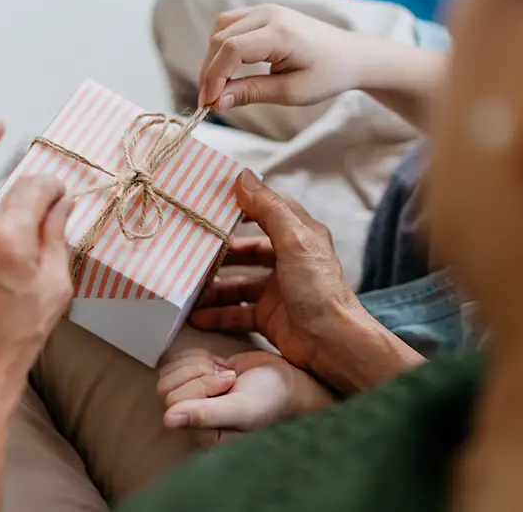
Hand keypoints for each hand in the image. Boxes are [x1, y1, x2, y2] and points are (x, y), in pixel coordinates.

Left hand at [157, 349, 332, 446]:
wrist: (290, 380)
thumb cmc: (271, 398)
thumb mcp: (241, 407)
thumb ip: (205, 414)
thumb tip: (168, 420)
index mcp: (201, 434)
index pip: (173, 402)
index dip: (201, 386)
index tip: (229, 385)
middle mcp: (193, 419)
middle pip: (166, 387)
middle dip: (200, 373)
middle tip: (228, 378)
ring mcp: (193, 398)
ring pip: (169, 372)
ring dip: (199, 364)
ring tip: (226, 373)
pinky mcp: (196, 378)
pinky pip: (178, 361)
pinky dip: (199, 356)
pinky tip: (220, 365)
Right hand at [191, 171, 423, 393]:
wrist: (333, 345)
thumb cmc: (319, 289)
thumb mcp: (294, 241)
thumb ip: (268, 209)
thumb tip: (242, 176)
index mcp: (299, 236)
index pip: (268, 211)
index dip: (243, 204)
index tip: (212, 202)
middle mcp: (289, 261)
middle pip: (248, 250)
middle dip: (221, 251)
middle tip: (191, 250)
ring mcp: (278, 291)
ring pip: (238, 283)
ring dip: (214, 286)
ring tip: (188, 287)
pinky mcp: (269, 317)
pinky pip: (237, 312)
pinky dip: (217, 314)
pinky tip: (196, 316)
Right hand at [199, 4, 376, 109]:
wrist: (349, 56)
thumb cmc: (326, 75)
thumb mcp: (291, 92)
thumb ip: (251, 93)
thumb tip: (218, 102)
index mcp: (281, 33)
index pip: (232, 49)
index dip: (215, 77)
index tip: (209, 104)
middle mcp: (270, 14)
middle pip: (221, 38)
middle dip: (210, 72)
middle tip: (210, 102)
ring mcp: (265, 10)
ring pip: (221, 29)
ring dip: (213, 59)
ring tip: (218, 87)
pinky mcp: (263, 13)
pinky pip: (230, 25)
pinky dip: (222, 48)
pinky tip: (227, 70)